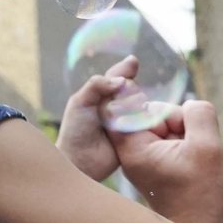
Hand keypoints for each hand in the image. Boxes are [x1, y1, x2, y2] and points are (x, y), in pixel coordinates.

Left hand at [54, 57, 136, 181]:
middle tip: (114, 107)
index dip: (125, 70)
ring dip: (136, 107)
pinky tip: (142, 123)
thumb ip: (97, 85)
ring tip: (122, 119)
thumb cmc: (75, 131)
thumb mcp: (80, 102)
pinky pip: (147, 125)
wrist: (79, 161)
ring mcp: (127, 122)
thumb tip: (121, 81)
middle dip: (128, 94)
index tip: (134, 62)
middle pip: (132, 91)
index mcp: (101, 97)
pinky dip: (146, 121)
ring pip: (142, 106)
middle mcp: (116, 108)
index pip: (116, 78)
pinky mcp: (136, 137)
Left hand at [112, 100, 222, 222]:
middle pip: (152, 114)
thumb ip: (198, 113)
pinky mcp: (158, 169)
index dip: (155, 104)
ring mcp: (145, 162)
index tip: (176, 120)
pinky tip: (196, 167)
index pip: (130, 105)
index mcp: (134, 148)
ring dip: (186, 136)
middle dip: (177, 121)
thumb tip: (191, 105)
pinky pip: (173, 143)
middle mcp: (133, 155)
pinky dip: (188, 148)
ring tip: (196, 161)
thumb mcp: (207, 147)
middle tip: (192, 145)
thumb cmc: (203, 199)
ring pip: (166, 128)